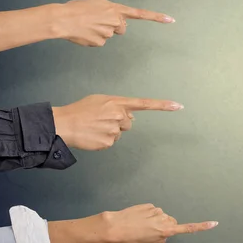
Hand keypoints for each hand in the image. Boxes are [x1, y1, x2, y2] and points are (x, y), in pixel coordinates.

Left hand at [48, 204, 217, 242]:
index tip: (214, 223)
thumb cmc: (129, 239)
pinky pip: (152, 211)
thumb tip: (165, 231)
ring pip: (161, 217)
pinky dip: (148, 215)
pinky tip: (138, 221)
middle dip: (165, 227)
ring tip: (141, 228)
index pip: (188, 227)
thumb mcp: (149, 242)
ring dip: (154, 221)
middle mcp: (164, 219)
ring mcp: (156, 210)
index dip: (202, 226)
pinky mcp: (148, 205)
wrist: (115, 228)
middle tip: (151, 235)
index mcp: (166, 230)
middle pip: (172, 222)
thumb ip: (161, 236)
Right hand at [51, 0, 172, 46]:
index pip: (140, 14)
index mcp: (116, 9)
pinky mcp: (101, 43)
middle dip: (114, 25)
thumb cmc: (78, 8)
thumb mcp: (98, 3)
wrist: (63, 18)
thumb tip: (118, 23)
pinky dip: (94, 39)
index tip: (170, 20)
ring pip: (110, 34)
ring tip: (88, 25)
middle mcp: (116, 21)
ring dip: (102, 31)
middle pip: (122, 27)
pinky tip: (85, 33)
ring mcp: (109, 33)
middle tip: (98, 20)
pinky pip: (101, 42)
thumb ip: (112, 11)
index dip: (156, 17)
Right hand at [52, 94, 183, 150]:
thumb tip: (131, 117)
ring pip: (120, 133)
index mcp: (118, 102)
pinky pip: (112, 142)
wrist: (63, 124)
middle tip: (101, 120)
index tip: (179, 106)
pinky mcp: (109, 142)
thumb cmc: (80, 110)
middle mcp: (120, 115)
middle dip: (119, 121)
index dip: (163, 105)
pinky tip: (93, 135)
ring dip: (110, 131)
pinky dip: (104, 140)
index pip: (144, 103)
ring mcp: (115, 130)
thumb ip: (118, 105)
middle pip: (129, 122)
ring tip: (94, 127)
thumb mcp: (100, 100)